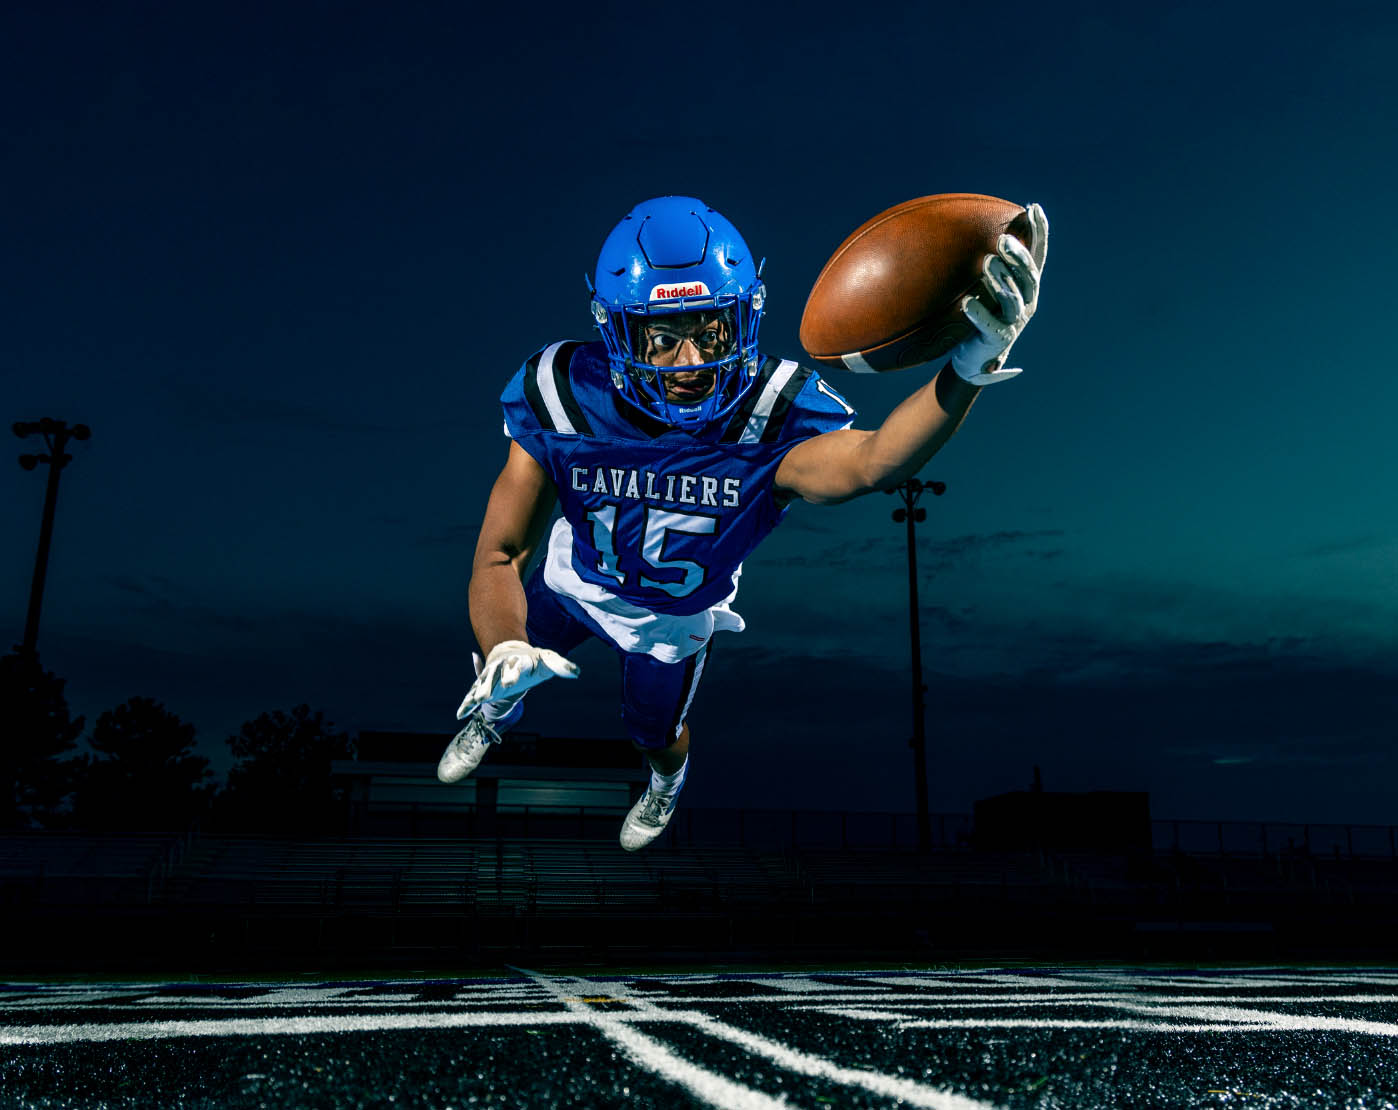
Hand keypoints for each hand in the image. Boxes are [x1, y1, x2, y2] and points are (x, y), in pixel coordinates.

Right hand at [455, 639, 579, 719]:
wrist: (512, 654)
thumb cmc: (532, 662)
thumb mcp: (547, 664)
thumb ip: (561, 666)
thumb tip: (577, 672)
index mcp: (516, 662)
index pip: (514, 667)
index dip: (512, 674)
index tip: (510, 682)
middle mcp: (500, 669)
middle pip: (494, 676)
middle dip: (490, 685)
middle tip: (486, 694)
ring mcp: (489, 678)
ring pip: (481, 685)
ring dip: (477, 693)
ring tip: (474, 702)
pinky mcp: (482, 687)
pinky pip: (471, 696)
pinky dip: (466, 705)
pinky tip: (460, 715)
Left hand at [949, 202, 1047, 384]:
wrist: (975, 358)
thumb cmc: (982, 315)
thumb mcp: (988, 286)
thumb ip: (992, 263)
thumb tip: (981, 228)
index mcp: (1027, 287)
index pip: (1038, 256)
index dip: (1039, 233)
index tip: (1033, 207)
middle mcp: (1026, 302)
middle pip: (1029, 277)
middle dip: (1018, 257)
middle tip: (1003, 239)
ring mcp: (1014, 322)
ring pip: (1014, 299)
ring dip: (1001, 280)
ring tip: (987, 262)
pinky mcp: (998, 339)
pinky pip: (990, 325)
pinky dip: (979, 313)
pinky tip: (967, 303)